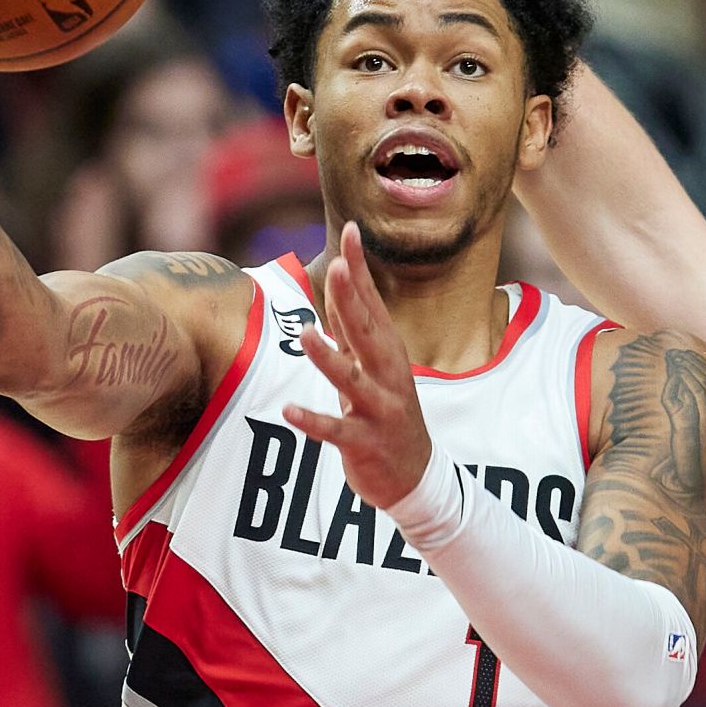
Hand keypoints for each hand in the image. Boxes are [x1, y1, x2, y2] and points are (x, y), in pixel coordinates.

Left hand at [279, 222, 433, 506]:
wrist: (415, 475)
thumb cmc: (388, 413)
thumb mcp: (374, 366)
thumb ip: (354, 329)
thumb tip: (339, 285)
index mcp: (388, 353)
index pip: (372, 303)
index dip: (360, 269)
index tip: (351, 231)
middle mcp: (388, 375)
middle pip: (367, 332)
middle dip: (352, 300)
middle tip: (339, 267)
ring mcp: (378, 409)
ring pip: (352, 380)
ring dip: (328, 358)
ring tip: (306, 335)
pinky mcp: (365, 442)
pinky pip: (337, 431)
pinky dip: (314, 422)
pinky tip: (289, 411)